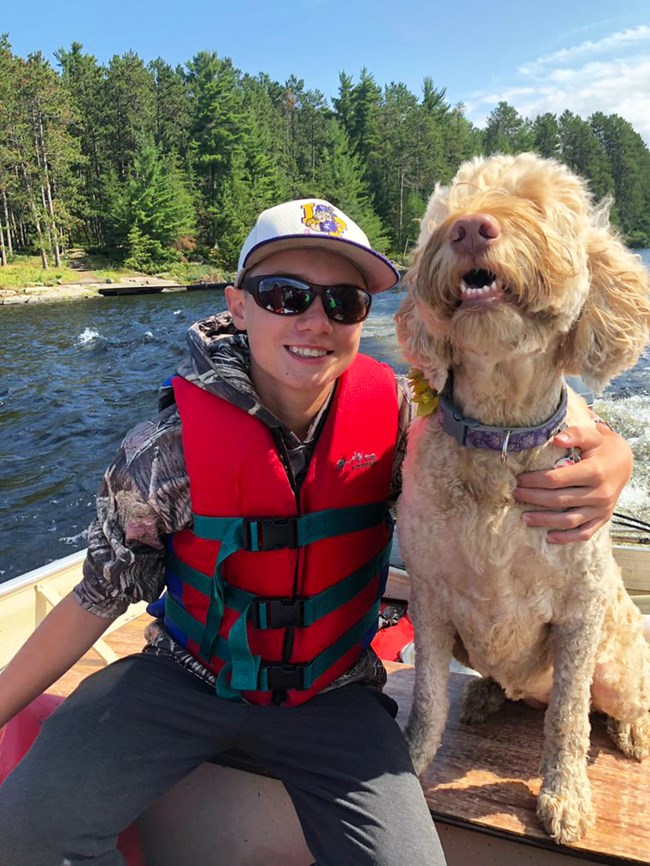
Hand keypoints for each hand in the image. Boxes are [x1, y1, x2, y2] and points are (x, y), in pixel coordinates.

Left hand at [513, 423, 632, 543]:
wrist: (625, 462)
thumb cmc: (602, 447)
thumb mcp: (592, 435)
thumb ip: (575, 434)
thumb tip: (557, 439)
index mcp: (594, 471)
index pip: (556, 479)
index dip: (534, 480)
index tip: (519, 479)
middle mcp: (599, 493)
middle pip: (559, 500)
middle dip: (533, 498)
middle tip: (516, 495)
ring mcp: (601, 508)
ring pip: (569, 520)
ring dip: (545, 521)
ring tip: (524, 518)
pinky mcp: (603, 518)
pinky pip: (584, 533)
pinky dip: (566, 538)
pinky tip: (549, 537)